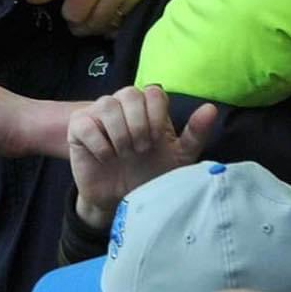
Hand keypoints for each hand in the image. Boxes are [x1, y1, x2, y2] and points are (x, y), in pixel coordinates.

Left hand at [26, 0, 180, 35]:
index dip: (68, 13)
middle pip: (93, 26)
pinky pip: (129, 17)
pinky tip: (113, 5)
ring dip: (101, 21)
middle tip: (79, 14)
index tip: (68, 7)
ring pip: (112, 26)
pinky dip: (119, 16)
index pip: (74, 15)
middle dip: (83, 22)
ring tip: (96, 10)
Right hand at [68, 85, 216, 228]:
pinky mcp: (78, 128)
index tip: (157, 140)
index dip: (156, 115)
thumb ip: (195, 133)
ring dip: (120, 134)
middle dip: (139, 124)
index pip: (153, 91)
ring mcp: (97, 114)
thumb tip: (211, 108)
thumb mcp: (178, 158)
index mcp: (146, 108)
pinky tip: (106, 158)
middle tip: (141, 149)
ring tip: (124, 154)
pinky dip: (100, 144)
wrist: (121, 200)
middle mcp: (121, 105)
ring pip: (107, 104)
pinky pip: (86, 124)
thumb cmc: (150, 175)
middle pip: (129, 93)